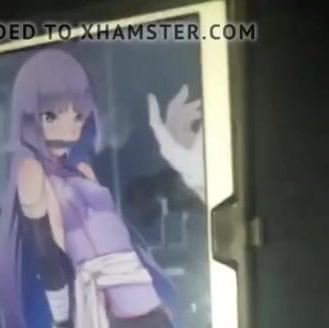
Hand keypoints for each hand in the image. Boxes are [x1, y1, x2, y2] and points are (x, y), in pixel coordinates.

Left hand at [148, 85, 204, 200]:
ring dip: (189, 113)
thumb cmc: (211, 171)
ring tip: (201, 104)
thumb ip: (203, 128)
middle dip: (179, 106)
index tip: (151, 96)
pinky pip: (187, 133)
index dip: (154, 111)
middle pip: (171, 124)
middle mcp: (174, 151)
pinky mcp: (190, 156)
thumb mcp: (209, 145)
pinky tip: (202, 116)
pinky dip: (193, 122)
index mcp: (173, 149)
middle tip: (188, 90)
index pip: (159, 127)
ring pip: (180, 127)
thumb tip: (203, 112)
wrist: (218, 196)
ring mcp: (182, 153)